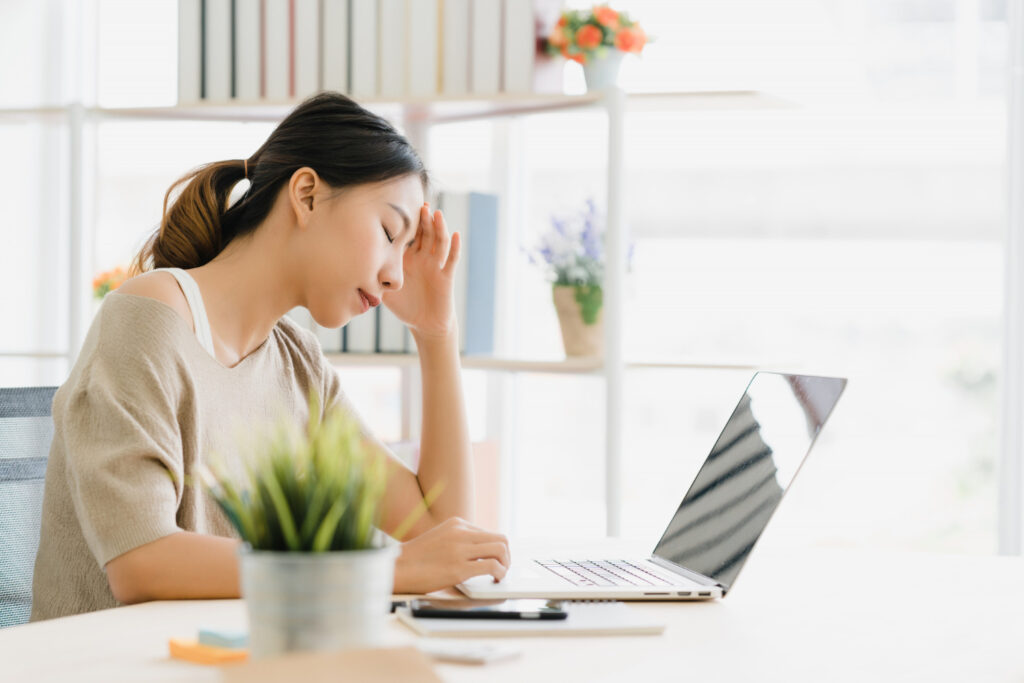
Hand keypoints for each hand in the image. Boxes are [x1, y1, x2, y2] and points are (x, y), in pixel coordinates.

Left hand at [381, 204, 460, 339]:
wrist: (425, 324)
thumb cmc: (405, 307)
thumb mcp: (385, 292)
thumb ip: (373, 280)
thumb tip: (352, 272)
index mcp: (407, 259)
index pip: (407, 236)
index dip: (406, 223)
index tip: (399, 207)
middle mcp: (423, 258)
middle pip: (425, 234)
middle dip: (423, 219)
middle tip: (420, 205)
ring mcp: (436, 265)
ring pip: (439, 242)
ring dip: (439, 227)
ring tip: (436, 214)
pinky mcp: (446, 276)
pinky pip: (452, 259)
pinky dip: (455, 247)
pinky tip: (455, 234)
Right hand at [393, 517, 510, 593]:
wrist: (397, 568)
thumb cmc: (416, 558)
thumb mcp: (440, 537)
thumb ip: (459, 540)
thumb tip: (480, 550)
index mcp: (457, 524)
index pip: (489, 533)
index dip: (496, 549)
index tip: (496, 560)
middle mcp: (461, 533)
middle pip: (500, 539)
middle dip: (506, 555)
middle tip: (503, 568)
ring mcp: (460, 550)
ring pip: (500, 550)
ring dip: (505, 564)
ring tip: (500, 575)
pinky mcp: (459, 568)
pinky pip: (492, 566)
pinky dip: (499, 573)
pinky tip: (494, 580)